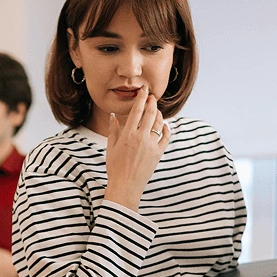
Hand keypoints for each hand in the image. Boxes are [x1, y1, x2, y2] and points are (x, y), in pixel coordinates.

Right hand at [103, 90, 171, 210]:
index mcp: (128, 135)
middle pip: (150, 113)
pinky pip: (165, 136)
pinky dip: (166, 128)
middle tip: (152, 95)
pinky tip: (163, 124)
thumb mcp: (111, 148)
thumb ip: (113, 130)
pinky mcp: (158, 153)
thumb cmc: (115, 168)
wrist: (126, 186)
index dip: (141, 98)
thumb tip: (113, 116)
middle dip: (152, 102)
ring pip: (158, 123)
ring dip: (158, 113)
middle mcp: (141, 137)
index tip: (143, 90)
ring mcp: (151, 145)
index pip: (136, 111)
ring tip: (155, 109)